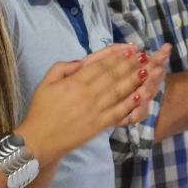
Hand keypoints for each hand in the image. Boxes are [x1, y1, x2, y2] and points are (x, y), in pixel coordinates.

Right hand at [17, 44, 161, 164]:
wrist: (39, 140)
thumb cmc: (41, 110)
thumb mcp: (45, 82)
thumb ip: (62, 67)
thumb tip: (82, 62)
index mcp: (74, 82)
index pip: (100, 65)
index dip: (116, 56)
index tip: (130, 48)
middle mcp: (87, 94)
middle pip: (113, 76)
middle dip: (130, 64)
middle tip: (144, 54)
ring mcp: (95, 110)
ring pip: (119, 92)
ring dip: (134, 80)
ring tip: (147, 69)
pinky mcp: (99, 125)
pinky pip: (118, 112)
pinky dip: (130, 103)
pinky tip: (141, 95)